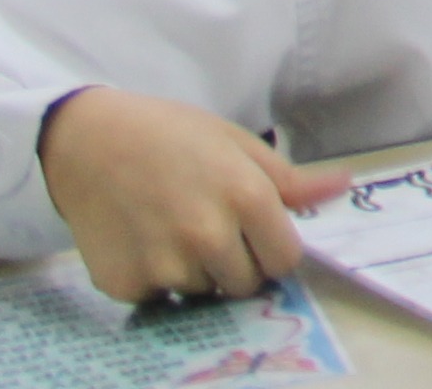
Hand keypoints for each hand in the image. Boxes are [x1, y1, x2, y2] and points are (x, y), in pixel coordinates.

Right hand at [43, 89, 347, 308]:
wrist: (87, 141)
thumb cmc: (169, 135)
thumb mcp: (236, 144)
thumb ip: (290, 180)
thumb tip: (344, 186)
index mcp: (245, 198)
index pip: (285, 261)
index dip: (273, 248)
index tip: (255, 233)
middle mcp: (208, 237)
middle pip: (247, 283)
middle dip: (238, 262)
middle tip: (208, 225)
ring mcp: (166, 265)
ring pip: (204, 292)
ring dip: (197, 271)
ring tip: (171, 226)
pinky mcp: (127, 284)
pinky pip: (161, 297)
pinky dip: (155, 277)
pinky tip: (142, 239)